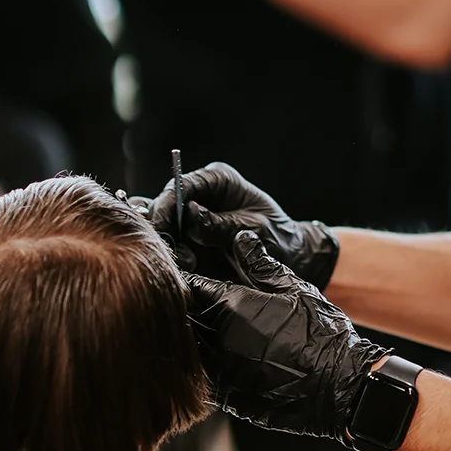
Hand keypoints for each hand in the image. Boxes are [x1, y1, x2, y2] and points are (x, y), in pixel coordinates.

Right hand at [152, 162, 340, 288]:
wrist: (288, 258)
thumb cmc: (277, 237)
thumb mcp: (255, 230)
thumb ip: (222, 224)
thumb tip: (190, 213)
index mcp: (218, 179)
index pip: (182, 184)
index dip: (167, 203)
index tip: (161, 224)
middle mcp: (200, 195)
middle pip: (163, 204)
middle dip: (163, 227)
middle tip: (173, 251)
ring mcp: (191, 218)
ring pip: (161, 226)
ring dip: (167, 246)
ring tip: (188, 263)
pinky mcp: (188, 240)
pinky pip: (169, 246)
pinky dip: (172, 259)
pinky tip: (186, 270)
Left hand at [184, 269, 388, 440]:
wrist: (340, 383)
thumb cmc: (321, 331)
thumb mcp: (295, 288)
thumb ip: (262, 264)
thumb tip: (242, 239)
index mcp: (232, 305)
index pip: (190, 287)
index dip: (185, 280)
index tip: (183, 276)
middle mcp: (219, 338)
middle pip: (184, 320)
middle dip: (184, 310)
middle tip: (190, 305)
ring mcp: (221, 370)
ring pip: (190, 351)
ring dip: (194, 341)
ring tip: (206, 335)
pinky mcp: (228, 396)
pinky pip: (204, 380)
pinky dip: (207, 369)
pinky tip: (224, 363)